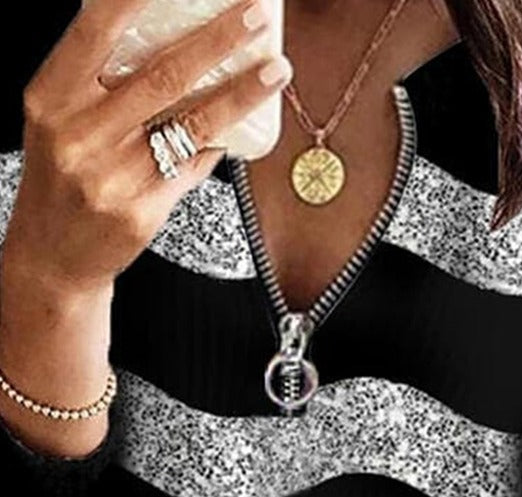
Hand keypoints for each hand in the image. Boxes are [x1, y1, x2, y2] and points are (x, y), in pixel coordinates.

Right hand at [1, 0, 291, 298]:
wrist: (53, 256)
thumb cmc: (63, 176)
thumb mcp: (62, 121)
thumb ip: (103, 83)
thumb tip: (180, 40)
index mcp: (52, 98)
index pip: (95, 31)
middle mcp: (78, 135)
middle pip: (161, 75)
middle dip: (216, 40)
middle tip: (255, 13)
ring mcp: (112, 177)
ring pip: (191, 124)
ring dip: (241, 93)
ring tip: (277, 69)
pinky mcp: (141, 212)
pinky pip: (193, 166)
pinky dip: (219, 140)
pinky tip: (246, 120)